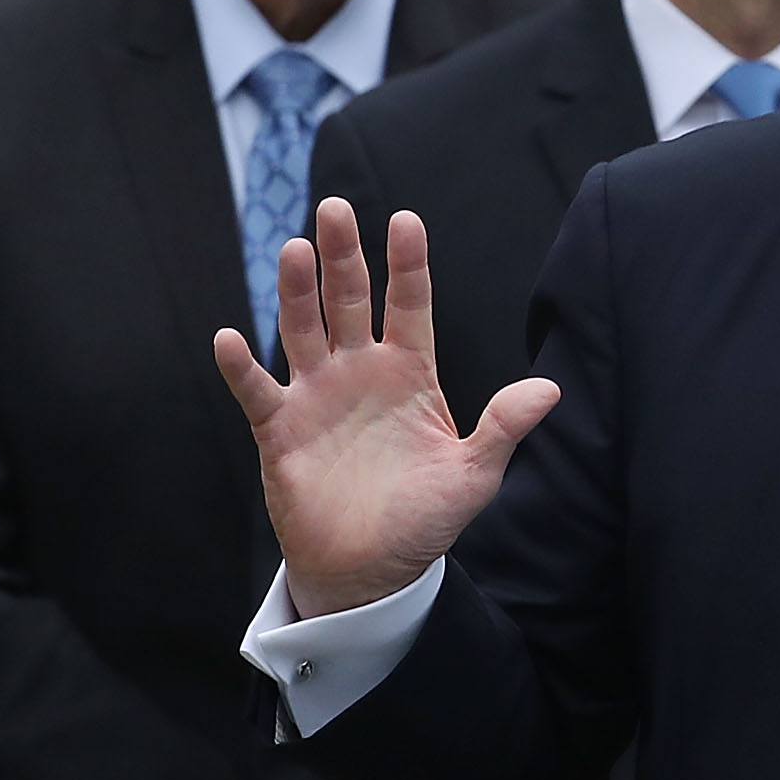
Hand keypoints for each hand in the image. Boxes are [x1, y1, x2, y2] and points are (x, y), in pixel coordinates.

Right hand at [215, 199, 557, 617]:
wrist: (370, 572)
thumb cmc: (423, 520)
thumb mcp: (473, 475)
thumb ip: (503, 427)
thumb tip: (550, 389)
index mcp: (410, 372)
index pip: (409, 304)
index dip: (407, 263)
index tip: (406, 219)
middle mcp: (361, 372)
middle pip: (349, 300)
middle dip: (343, 255)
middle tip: (335, 207)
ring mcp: (317, 396)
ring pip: (302, 330)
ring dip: (296, 292)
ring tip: (295, 249)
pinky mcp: (280, 430)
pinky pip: (257, 391)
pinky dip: (242, 366)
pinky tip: (230, 336)